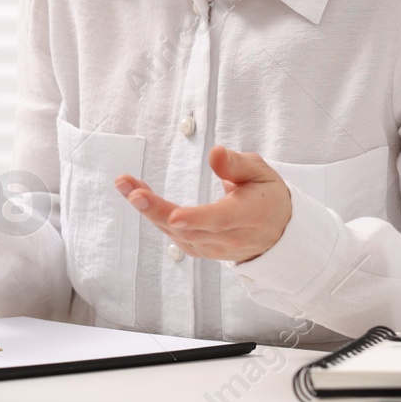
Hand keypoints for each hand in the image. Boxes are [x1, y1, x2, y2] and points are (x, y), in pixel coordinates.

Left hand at [112, 146, 291, 262]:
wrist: (276, 233)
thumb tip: (214, 153)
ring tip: (124, 183)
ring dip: (148, 208)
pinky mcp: (198, 248)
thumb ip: (236, 164)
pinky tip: (136, 194)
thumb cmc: (266, 196)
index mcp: (249, 215)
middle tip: (132, 193)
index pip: (222, 220)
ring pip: (175, 232)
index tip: (174, 217)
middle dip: (158, 211)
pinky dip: (153, 213)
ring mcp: (211, 247)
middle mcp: (229, 237)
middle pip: (190, 229)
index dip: (196, 219)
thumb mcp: (260, 172)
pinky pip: (172, 233)